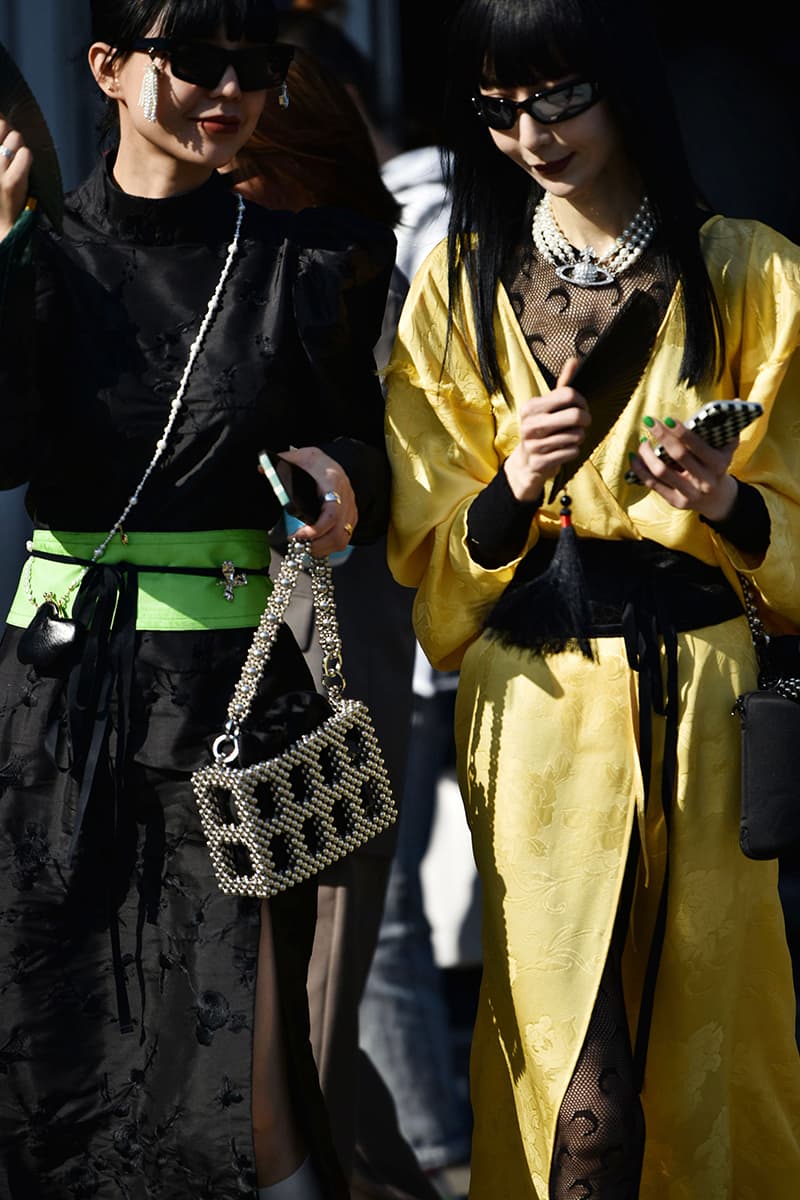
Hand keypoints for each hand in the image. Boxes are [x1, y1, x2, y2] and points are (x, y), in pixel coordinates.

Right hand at [0, 116, 32, 240]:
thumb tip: (3, 123)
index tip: (1, 128)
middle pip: (3, 125)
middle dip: (8, 132)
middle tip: (8, 145)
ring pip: (16, 137)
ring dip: (18, 145)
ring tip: (14, 158)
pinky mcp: (13, 181)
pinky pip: (26, 154)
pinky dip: (26, 157)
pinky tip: (22, 166)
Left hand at [277, 446, 357, 556]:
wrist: (334, 466)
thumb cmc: (318, 463)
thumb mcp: (301, 456)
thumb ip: (283, 461)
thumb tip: (262, 468)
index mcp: (333, 484)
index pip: (331, 514)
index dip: (316, 530)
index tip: (299, 535)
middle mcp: (346, 500)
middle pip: (338, 534)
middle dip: (317, 545)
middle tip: (298, 546)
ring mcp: (350, 511)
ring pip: (342, 540)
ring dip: (322, 549)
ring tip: (304, 548)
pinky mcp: (351, 519)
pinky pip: (343, 539)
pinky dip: (328, 547)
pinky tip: (314, 546)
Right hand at [503, 357, 590, 501]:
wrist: (526, 464)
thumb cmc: (541, 431)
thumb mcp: (547, 407)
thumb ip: (562, 385)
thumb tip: (574, 360)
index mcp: (531, 407)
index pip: (568, 394)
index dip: (581, 401)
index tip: (581, 407)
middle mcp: (530, 424)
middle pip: (576, 416)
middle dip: (585, 420)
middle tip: (583, 423)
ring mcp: (534, 445)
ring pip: (577, 436)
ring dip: (578, 437)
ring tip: (570, 438)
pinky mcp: (541, 462)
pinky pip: (572, 452)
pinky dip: (573, 451)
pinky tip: (564, 450)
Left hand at [629, 417, 737, 520]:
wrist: (717, 499)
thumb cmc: (717, 466)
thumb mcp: (727, 450)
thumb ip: (729, 428)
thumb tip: (736, 402)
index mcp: (718, 464)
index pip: (697, 446)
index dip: (682, 432)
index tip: (668, 419)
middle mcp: (704, 481)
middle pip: (678, 456)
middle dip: (662, 436)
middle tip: (650, 421)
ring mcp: (689, 493)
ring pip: (661, 472)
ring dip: (647, 454)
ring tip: (642, 441)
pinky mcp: (675, 501)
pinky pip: (653, 484)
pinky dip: (640, 470)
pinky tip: (635, 457)